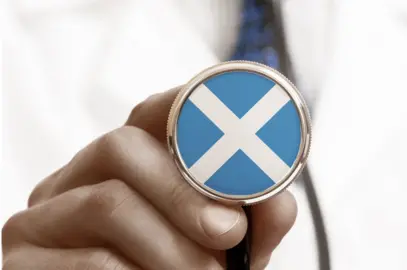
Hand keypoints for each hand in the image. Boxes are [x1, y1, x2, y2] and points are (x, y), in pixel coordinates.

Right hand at [2, 87, 296, 269]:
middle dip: (184, 191)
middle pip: (122, 146)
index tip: (232, 131)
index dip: (188, 107)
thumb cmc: (179, 269)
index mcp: (126, 162)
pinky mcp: (23, 258)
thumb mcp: (224, 244)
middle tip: (229, 233)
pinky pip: (87, 260)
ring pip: (106, 203)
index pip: (150, 112)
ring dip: (169, 245)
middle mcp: (79, 175)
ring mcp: (46, 214)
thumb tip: (277, 200)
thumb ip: (253, 219)